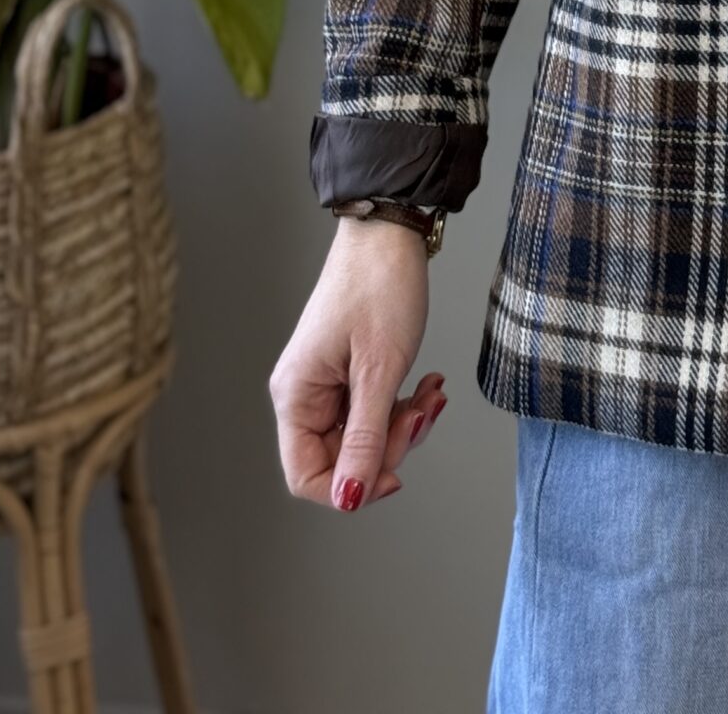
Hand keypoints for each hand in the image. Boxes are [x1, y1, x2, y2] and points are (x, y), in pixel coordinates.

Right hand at [269, 217, 445, 511]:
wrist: (390, 231)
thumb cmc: (380, 287)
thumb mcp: (379, 370)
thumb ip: (365, 439)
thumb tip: (350, 498)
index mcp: (296, 396)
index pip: (306, 475)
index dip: (350, 486)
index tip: (397, 473)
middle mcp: (304, 393)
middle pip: (340, 458)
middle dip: (390, 446)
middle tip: (424, 414)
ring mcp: (327, 381)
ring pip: (363, 435)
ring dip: (404, 424)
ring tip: (432, 394)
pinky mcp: (349, 370)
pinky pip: (373, 409)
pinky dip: (403, 403)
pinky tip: (429, 384)